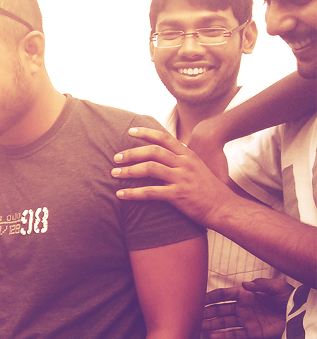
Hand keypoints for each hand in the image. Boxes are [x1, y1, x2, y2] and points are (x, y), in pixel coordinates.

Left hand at [111, 127, 233, 226]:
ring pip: (150, 168)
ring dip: (129, 171)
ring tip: (114, 174)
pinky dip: (133, 193)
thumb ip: (181, 161)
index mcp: (188, 155)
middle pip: (153, 151)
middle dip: (132, 153)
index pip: (164, 138)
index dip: (146, 133)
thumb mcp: (197, 168)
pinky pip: (150, 192)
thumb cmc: (208, 190)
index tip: (130, 131)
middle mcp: (184, 163)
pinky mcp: (178, 194)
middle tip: (116, 158)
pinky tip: (121, 195)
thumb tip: (163, 157)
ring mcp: (182, 178)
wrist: (223, 207)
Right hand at [204, 278, 292, 338]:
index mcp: (246, 295)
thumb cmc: (289, 299)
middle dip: (206, 311)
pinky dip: (223, 336)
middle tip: (194, 314)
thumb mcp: (277, 287)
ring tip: (199, 326)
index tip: (199, 299)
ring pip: (224, 322)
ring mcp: (246, 320)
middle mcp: (242, 307)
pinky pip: (234, 335)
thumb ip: (261, 285)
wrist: (300, 316)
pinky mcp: (252, 333)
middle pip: (220, 309)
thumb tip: (244, 285)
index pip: (224, 295)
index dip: (211, 296)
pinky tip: (212, 336)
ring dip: (211, 323)